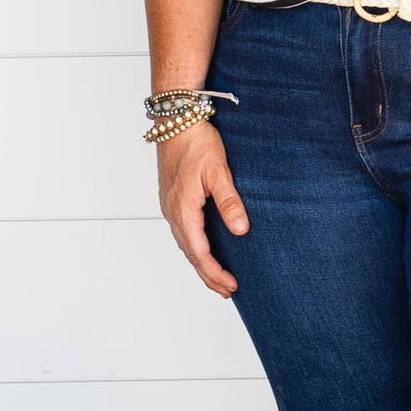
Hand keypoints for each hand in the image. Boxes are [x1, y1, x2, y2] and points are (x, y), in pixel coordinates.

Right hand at [157, 121, 248, 294]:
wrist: (176, 119)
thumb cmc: (197, 142)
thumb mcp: (218, 171)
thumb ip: (229, 201)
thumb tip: (241, 230)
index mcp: (183, 210)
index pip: (200, 253)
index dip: (215, 272)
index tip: (232, 286)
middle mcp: (172, 213)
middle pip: (190, 254)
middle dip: (208, 275)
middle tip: (227, 291)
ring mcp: (170, 206)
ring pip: (185, 244)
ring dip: (201, 263)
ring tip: (217, 277)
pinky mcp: (172, 199)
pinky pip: (183, 232)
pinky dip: (194, 247)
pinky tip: (204, 249)